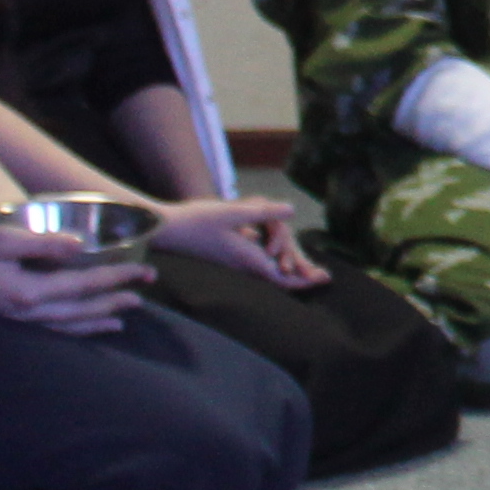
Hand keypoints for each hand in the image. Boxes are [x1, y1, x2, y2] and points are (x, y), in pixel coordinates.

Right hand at [0, 217, 145, 332]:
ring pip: (67, 327)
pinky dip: (73, 331)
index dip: (117, 278)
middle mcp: (25, 313)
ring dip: (97, 322)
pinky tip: (83, 327)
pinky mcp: (8, 319)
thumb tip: (80, 246)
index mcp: (27, 292)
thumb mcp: (2, 238)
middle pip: (81, 311)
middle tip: (145, 294)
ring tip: (123, 320)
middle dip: (115, 301)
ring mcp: (17, 320)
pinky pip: (51, 331)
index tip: (144, 272)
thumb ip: (42, 244)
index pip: (84, 285)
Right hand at [148, 196, 326, 287]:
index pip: (282, 278)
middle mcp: (244, 263)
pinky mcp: (231, 253)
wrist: (166, 229)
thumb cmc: (196, 221)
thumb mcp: (231, 212)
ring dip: (282, 247)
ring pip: (270, 261)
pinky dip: (269, 244)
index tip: (324, 279)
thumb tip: (292, 209)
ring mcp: (237, 260)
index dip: (304, 280)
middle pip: (280, 272)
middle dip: (299, 267)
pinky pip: (258, 254)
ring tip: (282, 235)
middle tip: (322, 274)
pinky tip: (267, 229)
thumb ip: (263, 212)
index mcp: (248, 259)